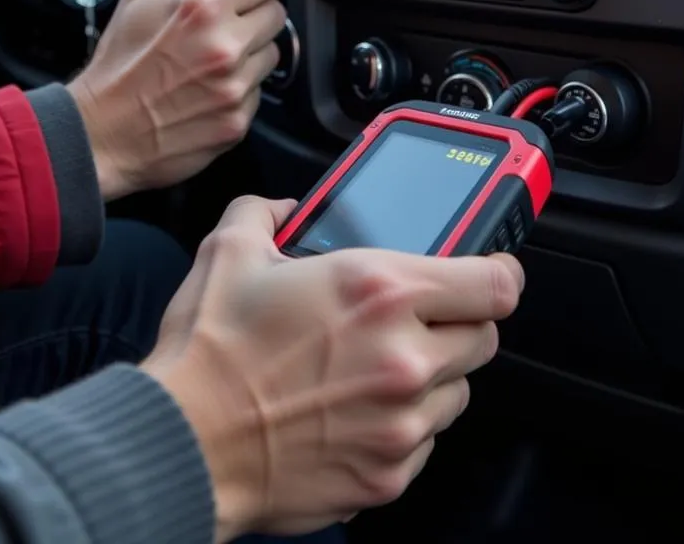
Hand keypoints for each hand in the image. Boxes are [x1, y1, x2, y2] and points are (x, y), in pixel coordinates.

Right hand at [68, 0, 285, 199]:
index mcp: (204, 5)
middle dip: (252, 13)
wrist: (102, 133)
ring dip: (250, 51)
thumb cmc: (117, 64)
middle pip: (277, 12)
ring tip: (211, 57)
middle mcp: (226, 45)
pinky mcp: (240, 120)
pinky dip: (241, 87)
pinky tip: (210, 86)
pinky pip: (261, 92)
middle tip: (220, 24)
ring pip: (273, 52)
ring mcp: (235, 86)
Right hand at [141, 195, 524, 541]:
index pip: (495, 283)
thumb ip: (267, 212)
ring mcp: (401, 423)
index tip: (491, 271)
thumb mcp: (232, 252)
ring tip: (379, 367)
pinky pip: (425, 442)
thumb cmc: (210, 354)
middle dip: (460, 323)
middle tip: (421, 318)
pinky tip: (359, 411)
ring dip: (433, 375)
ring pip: (458, 392)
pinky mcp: (388, 475)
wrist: (183, 444)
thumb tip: (286, 209)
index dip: (500, 272)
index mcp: (380, 293)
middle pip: (484, 338)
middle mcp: (404, 358)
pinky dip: (404, 424)